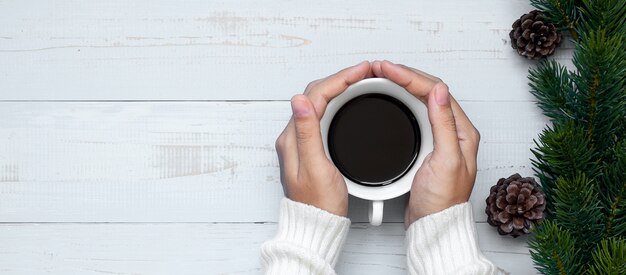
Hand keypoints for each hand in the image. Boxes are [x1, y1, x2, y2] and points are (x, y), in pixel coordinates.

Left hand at [275, 61, 371, 216]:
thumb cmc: (318, 205)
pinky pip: (322, 114)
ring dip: (339, 87)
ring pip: (319, 102)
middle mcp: (293, 137)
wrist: (316, 226)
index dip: (340, 79)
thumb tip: (299, 100)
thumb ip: (307, 133)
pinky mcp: (309, 147)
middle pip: (315, 94)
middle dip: (340, 78)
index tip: (361, 71)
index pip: (315, 95)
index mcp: (293, 138)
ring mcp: (300, 141)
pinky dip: (337, 101)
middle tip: (364, 71)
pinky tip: (348, 101)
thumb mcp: (315, 168)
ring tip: (360, 80)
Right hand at [371, 60, 480, 227]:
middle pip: (428, 91)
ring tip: (382, 76)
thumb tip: (439, 91)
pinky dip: (400, 102)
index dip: (410, 77)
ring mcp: (439, 138)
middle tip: (380, 68)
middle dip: (404, 76)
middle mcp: (453, 132)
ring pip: (420, 100)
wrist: (432, 226)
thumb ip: (444, 124)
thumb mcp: (445, 160)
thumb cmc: (441, 201)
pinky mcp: (426, 146)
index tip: (388, 70)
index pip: (436, 92)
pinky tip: (390, 98)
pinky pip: (413, 115)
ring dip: (401, 85)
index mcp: (462, 131)